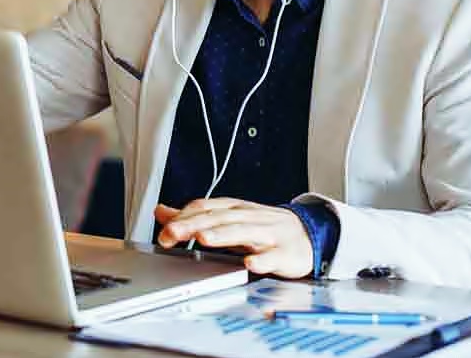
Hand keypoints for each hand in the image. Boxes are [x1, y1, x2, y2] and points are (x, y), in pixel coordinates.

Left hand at [154, 198, 313, 277]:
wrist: (308, 235)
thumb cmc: (264, 227)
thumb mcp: (228, 218)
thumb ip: (195, 217)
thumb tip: (161, 212)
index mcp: (234, 209)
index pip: (205, 207)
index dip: (183, 217)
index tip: (164, 230)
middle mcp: (248, 218)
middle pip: (218, 219)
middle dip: (193, 225)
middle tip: (171, 233)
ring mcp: (268, 234)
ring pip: (243, 232)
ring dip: (222, 235)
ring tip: (203, 239)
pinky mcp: (285, 253)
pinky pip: (272, 256)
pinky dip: (261, 259)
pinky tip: (250, 263)